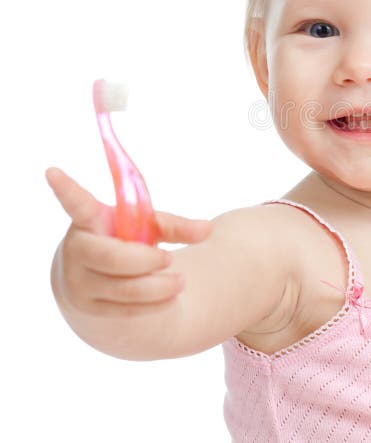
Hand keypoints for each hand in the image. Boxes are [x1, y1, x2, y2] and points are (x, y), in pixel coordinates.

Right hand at [46, 166, 211, 318]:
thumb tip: (208, 230)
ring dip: (157, 287)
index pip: (77, 203)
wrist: (96, 279)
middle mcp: (77, 248)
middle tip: (170, 259)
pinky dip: (153, 305)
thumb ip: (175, 226)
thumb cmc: (124, 241)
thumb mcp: (146, 227)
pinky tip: (170, 299)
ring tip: (181, 282)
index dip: (66, 188)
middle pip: (111, 257)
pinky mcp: (87, 307)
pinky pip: (124, 310)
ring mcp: (78, 280)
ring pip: (122, 288)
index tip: (52, 170)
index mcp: (90, 219)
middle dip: (145, 261)